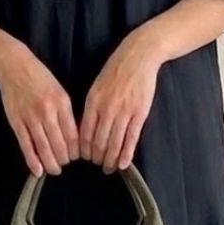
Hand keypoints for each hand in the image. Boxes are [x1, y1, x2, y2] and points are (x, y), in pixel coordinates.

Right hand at [0, 43, 78, 176]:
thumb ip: (67, 113)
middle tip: (64, 164)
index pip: (73, 135)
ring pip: (44, 148)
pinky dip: (32, 160)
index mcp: (62, 103)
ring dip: (51, 163)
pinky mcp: (16, 122)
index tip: (76, 157)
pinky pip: (26, 145)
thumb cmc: (40, 78)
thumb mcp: (60, 91)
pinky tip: (38, 170)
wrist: (14, 66)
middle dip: (64, 159)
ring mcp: (31, 117)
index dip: (76, 151)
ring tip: (54, 170)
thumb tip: (74, 137)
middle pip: (60, 144)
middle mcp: (48, 112)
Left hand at [80, 32, 161, 172]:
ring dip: (111, 159)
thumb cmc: (116, 70)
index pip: (84, 133)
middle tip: (98, 165)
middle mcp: (107, 109)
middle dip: (97, 157)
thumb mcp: (96, 86)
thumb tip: (85, 128)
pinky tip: (124, 164)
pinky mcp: (140, 114)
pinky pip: (131, 138)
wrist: (138, 56)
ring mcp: (124, 112)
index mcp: (93, 102)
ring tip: (109, 168)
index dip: (83, 149)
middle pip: (98, 141)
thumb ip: (91, 107)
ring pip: (114, 143)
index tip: (84, 158)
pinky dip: (126, 154)